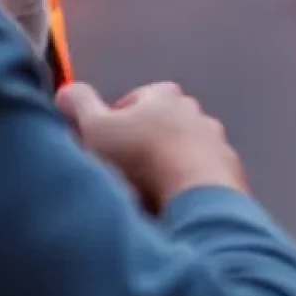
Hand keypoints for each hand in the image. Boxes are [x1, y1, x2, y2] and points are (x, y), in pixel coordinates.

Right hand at [57, 81, 246, 208]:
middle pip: (167, 122)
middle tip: (127, 164)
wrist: (197, 194)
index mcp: (165, 97)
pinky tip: (174, 203)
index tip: (108, 136)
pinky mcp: (229, 174)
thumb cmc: (143, 157)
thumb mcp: (96, 128)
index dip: (120, 115)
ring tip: (150, 189)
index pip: (141, 96)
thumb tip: (65, 91)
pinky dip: (190, 186)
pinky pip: (205, 177)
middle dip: (149, 138)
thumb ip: (79, 105)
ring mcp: (217, 144)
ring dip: (172, 164)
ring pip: (189, 150)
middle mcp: (197, 114)